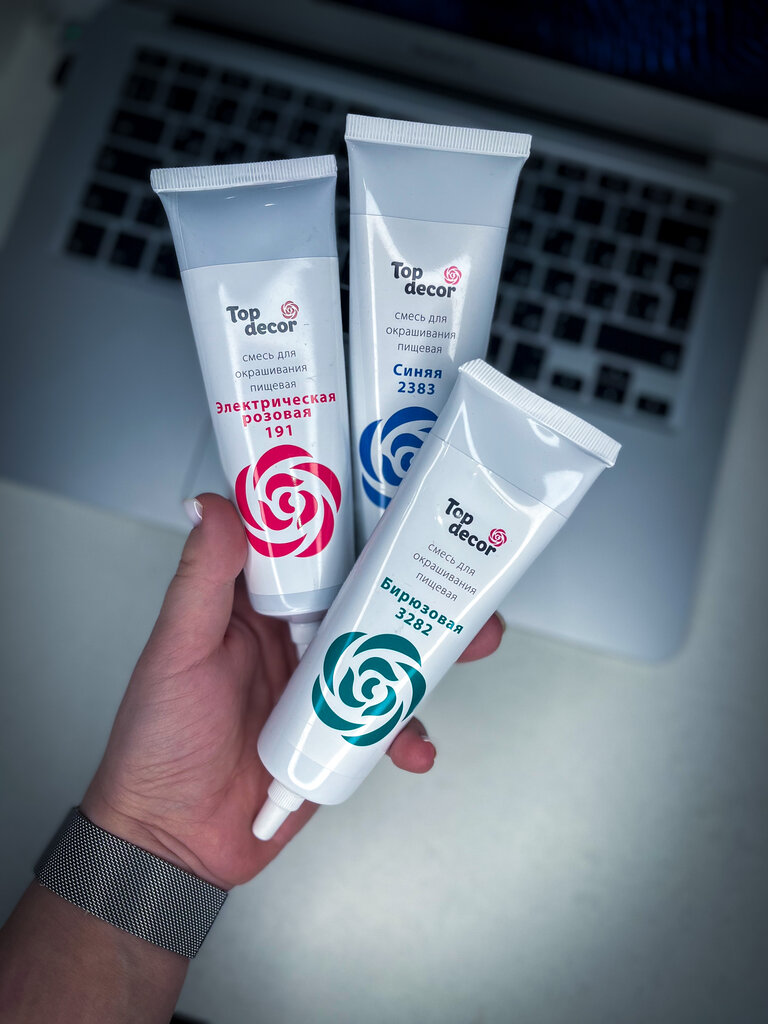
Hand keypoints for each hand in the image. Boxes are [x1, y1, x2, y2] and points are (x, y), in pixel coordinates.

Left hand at [81, 494, 503, 889]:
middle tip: (461, 580)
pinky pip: (389, 723)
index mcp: (260, 605)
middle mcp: (297, 638)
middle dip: (422, 590)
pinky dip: (410, 732)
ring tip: (470, 646)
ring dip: (434, 653)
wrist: (174, 838)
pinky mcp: (341, 732)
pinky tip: (414, 744)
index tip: (405, 504)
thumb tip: (211, 505)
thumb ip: (200, 579)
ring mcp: (324, 686)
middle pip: (371, 600)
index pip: (317, 551)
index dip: (361, 526)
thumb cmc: (160, 742)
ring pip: (392, 655)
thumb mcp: (178, 651)